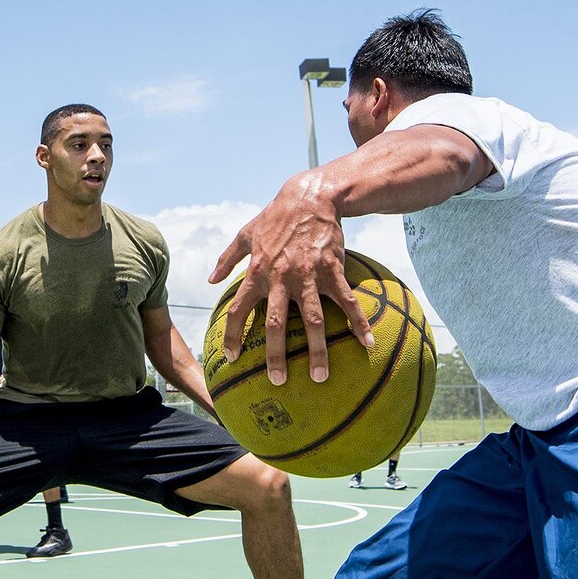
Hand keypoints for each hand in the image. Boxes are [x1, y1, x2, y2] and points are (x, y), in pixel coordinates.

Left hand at [210, 176, 371, 385]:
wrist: (310, 196)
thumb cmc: (276, 216)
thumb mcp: (245, 233)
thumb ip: (227, 258)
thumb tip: (210, 280)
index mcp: (257, 272)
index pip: (238, 310)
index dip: (234, 336)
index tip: (233, 357)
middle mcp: (280, 278)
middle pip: (276, 324)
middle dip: (275, 355)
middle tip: (277, 381)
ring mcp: (308, 275)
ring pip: (312, 320)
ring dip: (316, 350)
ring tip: (319, 377)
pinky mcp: (332, 270)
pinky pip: (346, 302)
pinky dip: (358, 323)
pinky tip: (367, 344)